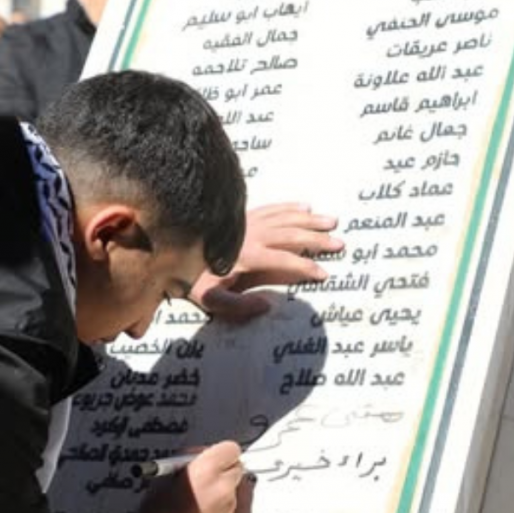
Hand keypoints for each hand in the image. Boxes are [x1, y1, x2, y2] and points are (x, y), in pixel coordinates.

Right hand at [135, 441, 244, 512]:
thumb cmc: (158, 510)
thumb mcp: (166, 473)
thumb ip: (188, 461)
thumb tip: (198, 456)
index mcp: (207, 469)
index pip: (231, 449)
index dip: (220, 451)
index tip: (211, 454)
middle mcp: (222, 486)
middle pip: (237, 467)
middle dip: (224, 467)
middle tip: (206, 472)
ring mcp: (228, 505)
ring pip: (234, 486)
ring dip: (222, 486)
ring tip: (200, 493)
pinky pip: (230, 504)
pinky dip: (220, 502)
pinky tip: (201, 507)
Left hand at [189, 203, 343, 320]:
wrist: (173, 250)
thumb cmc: (194, 280)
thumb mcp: (212, 300)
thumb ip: (239, 307)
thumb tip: (267, 306)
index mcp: (248, 255)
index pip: (285, 260)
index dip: (306, 267)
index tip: (324, 273)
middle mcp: (252, 235)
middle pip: (292, 234)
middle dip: (318, 239)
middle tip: (340, 243)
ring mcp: (248, 222)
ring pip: (286, 217)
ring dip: (310, 219)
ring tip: (332, 221)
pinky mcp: (242, 216)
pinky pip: (271, 207)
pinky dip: (290, 206)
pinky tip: (305, 206)